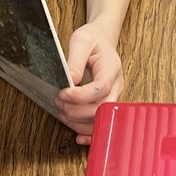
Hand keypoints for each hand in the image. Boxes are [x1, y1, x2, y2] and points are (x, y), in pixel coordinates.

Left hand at [54, 22, 124, 145]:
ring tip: (61, 111)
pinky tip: (78, 136)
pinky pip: (101, 124)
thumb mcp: (81, 41)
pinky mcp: (106, 104)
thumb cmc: (92, 39)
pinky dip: (89, 133)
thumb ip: (75, 60)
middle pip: (102, 108)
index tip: (63, 93)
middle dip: (78, 111)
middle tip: (58, 102)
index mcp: (111, 68)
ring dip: (78, 122)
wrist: (102, 39)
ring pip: (100, 119)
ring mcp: (113, 96)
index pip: (101, 88)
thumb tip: (69, 80)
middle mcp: (116, 85)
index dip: (81, 96)